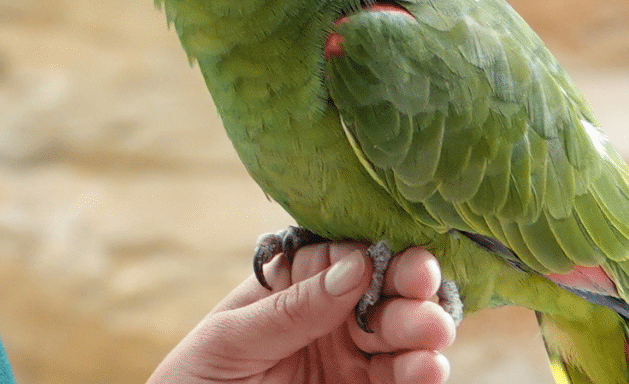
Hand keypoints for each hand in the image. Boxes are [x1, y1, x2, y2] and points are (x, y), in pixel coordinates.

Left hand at [147, 243, 455, 383]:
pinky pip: (397, 380)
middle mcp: (331, 314)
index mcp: (296, 282)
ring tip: (432, 337)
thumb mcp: (232, 337)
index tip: (406, 265)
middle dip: (412, 294)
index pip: (349, 257)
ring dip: (423, 334)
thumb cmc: (196, 376)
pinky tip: (428, 368)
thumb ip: (292, 308)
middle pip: (386, 294)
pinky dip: (419, 373)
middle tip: (426, 300)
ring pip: (402, 337)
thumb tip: (355, 265)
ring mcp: (348, 357)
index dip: (383, 256)